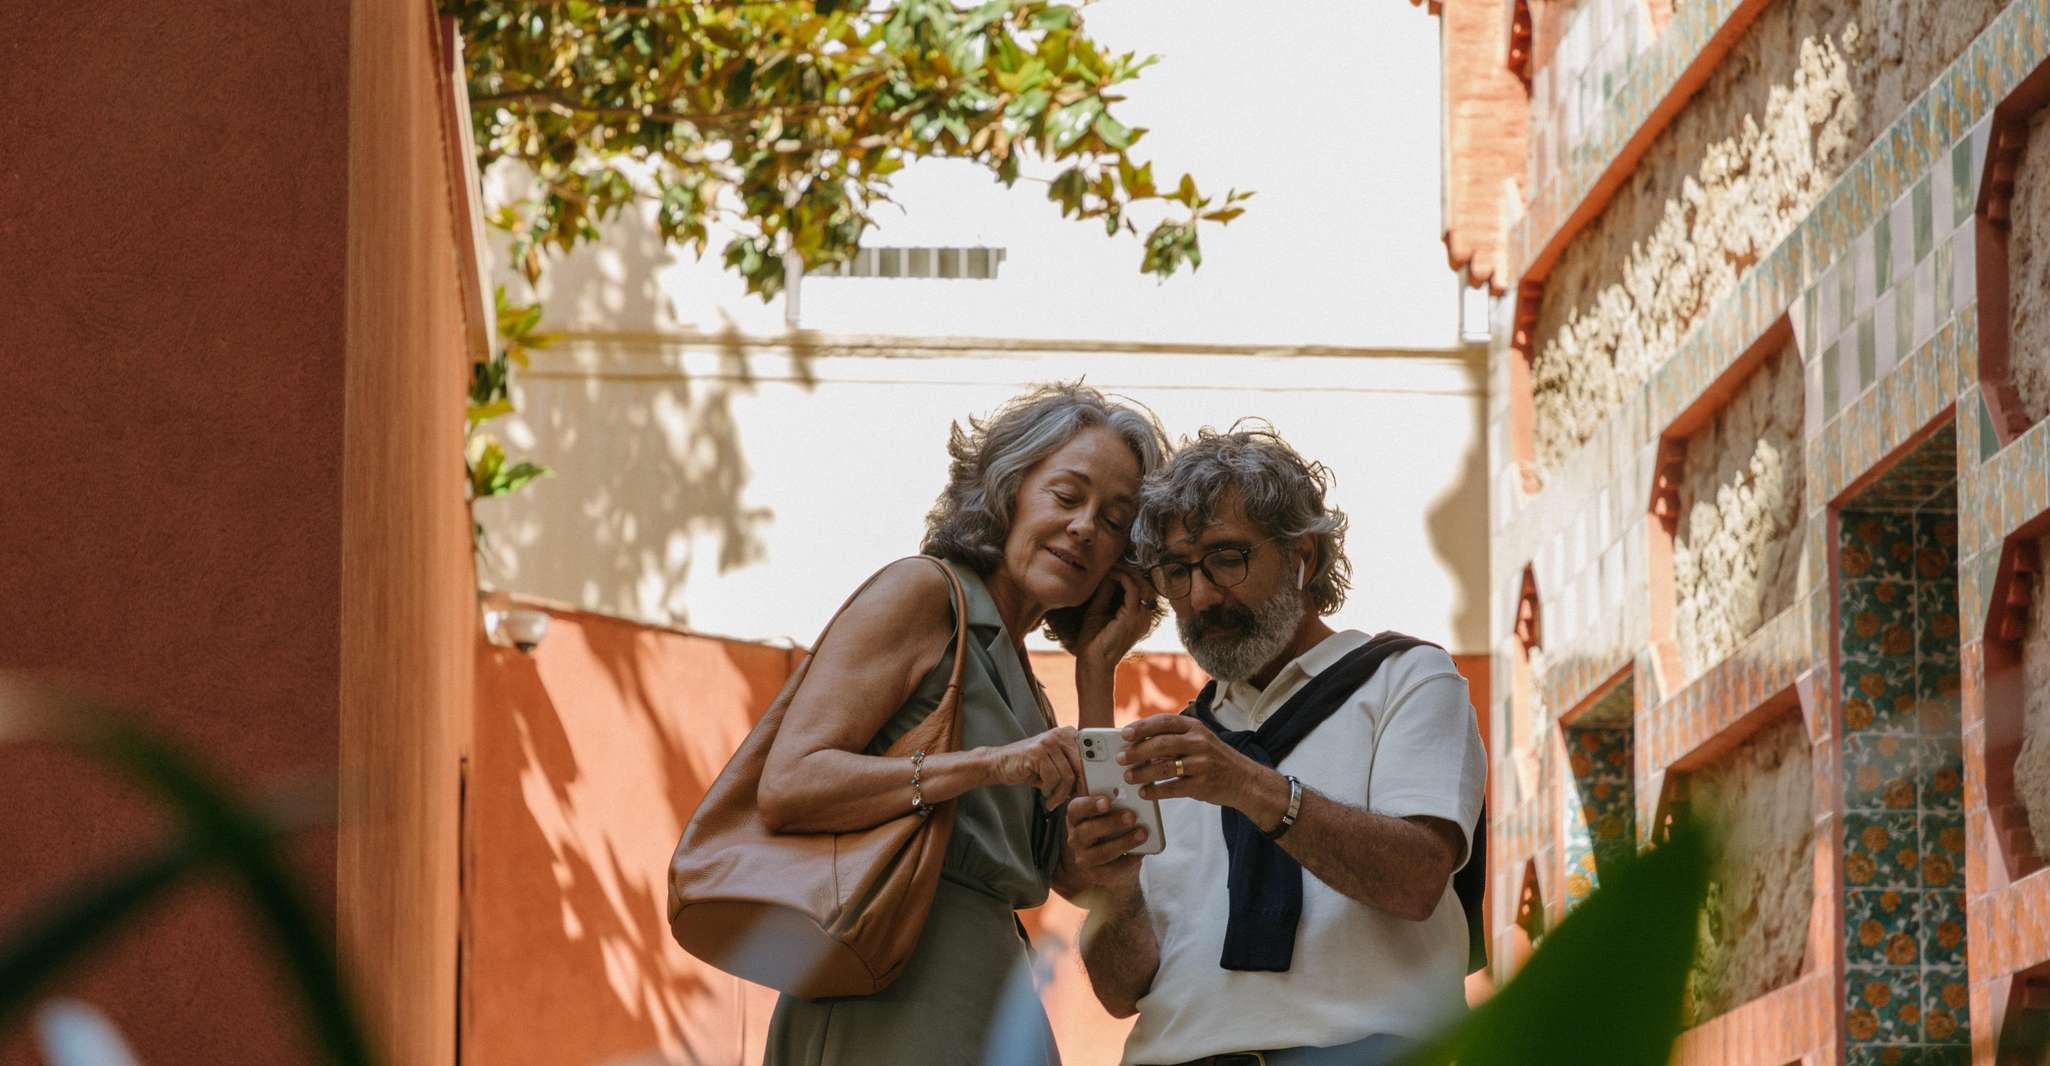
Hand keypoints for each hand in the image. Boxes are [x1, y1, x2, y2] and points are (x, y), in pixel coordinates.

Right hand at [986, 726, 1082, 810]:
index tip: (1087, 790)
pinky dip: (1049, 791)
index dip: (1089, 775)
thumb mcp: (1054, 763)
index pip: (1088, 756)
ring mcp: (1048, 742)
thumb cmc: (1029, 766)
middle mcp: (1059, 734)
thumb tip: (1091, 783)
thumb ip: (1071, 766)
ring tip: (1053, 800)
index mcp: (1067, 734)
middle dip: (1078, 787)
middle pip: (1081, 766)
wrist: (999, 763)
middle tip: (1072, 799)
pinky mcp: (1037, 753)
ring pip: (1067, 775)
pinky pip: (1052, 778)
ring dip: (1061, 793)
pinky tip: (1043, 793)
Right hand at [1061, 792, 1145, 893]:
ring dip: (1123, 842)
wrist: (1116, 862)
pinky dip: (1129, 859)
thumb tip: (1136, 803)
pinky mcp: (1097, 874)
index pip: (1076, 808)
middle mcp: (1076, 838)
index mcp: (1076, 817)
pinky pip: (1113, 868)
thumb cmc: (1114, 830)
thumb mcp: (1112, 815)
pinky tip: (1141, 852)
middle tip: (1131, 816)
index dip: (1090, 804)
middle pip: (1087, 830)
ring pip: (1101, 852)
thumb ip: (1119, 807)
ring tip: (1142, 834)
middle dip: (1110, 823)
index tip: (1107, 801)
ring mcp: (1084, 858)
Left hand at [1075, 567, 1159, 676]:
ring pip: (1139, 582)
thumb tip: (1107, 572)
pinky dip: (1120, 577)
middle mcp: (1145, 615)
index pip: (1141, 587)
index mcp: (1140, 615)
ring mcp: (1141, 616)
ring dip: (1124, 571)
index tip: (1112, 565)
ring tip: (1110, 567)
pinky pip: (1131, 588)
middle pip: (1144, 582)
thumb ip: (1105, 592)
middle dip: (1128, 569)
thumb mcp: (1099, 610)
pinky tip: (1110, 574)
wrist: (1092, 662)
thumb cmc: (1093, 640)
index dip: (1128, 573)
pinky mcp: (1132, 616)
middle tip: (1112, 562)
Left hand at [1118, 715, 1283, 821]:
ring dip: (1142, 773)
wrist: (1245, 780)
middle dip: (1136, 751)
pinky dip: (1155, 791)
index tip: (1124, 734)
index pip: (1164, 721)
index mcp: (1196, 727)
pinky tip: (1144, 792)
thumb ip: (1174, 737)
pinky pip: (1173, 788)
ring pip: (1164, 768)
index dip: (1142, 727)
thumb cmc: (1215, 758)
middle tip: (1120, 758)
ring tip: (1129, 776)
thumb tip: (1138, 742)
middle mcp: (1199, 743)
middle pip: (1161, 744)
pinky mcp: (1202, 785)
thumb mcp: (1200, 739)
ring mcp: (1202, 764)